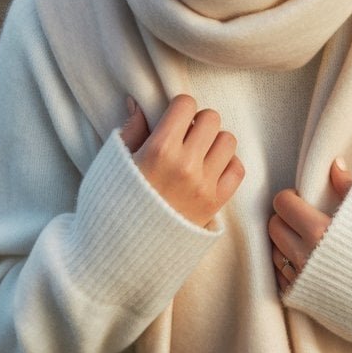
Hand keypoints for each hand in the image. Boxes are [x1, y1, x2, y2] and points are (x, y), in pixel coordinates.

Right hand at [121, 94, 244, 227]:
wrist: (123, 248)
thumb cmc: (114, 203)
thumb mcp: (115, 162)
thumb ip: (131, 130)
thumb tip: (137, 103)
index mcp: (159, 150)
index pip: (186, 104)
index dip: (179, 108)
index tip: (172, 120)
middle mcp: (185, 165)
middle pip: (211, 118)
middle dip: (198, 123)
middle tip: (185, 137)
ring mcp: (204, 185)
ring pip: (228, 141)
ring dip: (214, 142)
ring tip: (198, 154)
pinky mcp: (215, 203)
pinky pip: (237, 169)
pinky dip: (227, 165)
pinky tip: (209, 170)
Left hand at [268, 159, 351, 291]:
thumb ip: (349, 187)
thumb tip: (334, 164)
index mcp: (320, 231)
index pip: (282, 204)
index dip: (293, 198)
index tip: (308, 201)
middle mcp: (305, 258)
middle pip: (273, 227)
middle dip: (286, 219)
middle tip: (307, 219)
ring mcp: (304, 282)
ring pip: (275, 254)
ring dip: (286, 244)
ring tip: (309, 242)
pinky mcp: (307, 302)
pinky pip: (283, 280)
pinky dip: (290, 269)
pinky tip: (311, 264)